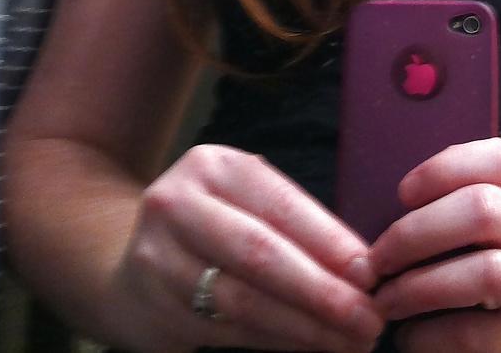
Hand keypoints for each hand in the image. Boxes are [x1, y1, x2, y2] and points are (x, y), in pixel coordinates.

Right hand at [115, 144, 383, 351]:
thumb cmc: (214, 225)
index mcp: (212, 166)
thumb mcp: (245, 200)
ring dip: (304, 328)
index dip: (328, 242)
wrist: (130, 260)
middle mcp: (177, 205)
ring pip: (244, 301)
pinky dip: (274, 343)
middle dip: (321, 291)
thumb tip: (360, 267)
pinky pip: (226, 332)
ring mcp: (157, 260)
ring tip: (348, 341)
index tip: (369, 271)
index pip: (280, 205)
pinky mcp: (152, 311)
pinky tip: (307, 347)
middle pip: (261, 254)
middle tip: (368, 317)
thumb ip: (294, 223)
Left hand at [368, 138, 500, 352]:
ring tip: (387, 300)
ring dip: (419, 287)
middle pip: (483, 210)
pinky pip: (476, 336)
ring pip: (484, 273)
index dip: (446, 167)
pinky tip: (414, 336)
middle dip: (415, 231)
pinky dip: (431, 335)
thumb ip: (487, 208)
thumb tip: (398, 211)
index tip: (403, 191)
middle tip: (376, 258)